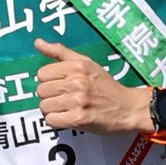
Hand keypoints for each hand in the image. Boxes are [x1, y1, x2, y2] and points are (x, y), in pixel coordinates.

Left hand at [34, 39, 148, 136]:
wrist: (128, 108)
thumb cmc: (107, 87)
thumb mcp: (87, 63)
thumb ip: (60, 52)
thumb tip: (37, 43)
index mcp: (77, 66)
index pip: (42, 74)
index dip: (49, 82)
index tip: (61, 86)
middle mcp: (77, 82)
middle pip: (41, 91)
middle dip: (50, 97)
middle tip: (65, 99)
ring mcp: (78, 101)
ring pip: (44, 107)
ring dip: (53, 110)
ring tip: (68, 108)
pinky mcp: (79, 119)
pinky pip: (51, 120)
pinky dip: (57, 121)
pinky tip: (69, 118)